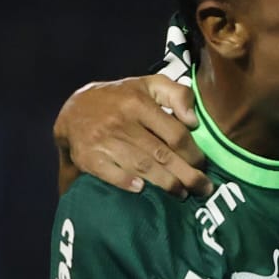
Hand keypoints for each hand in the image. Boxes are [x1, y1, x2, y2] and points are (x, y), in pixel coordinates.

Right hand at [54, 75, 210, 197]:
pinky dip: (126, 182)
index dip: (193, 153)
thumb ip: (178, 94)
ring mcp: (102, 140)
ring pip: (141, 167)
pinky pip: (110, 173)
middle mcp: (121, 122)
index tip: (204, 165)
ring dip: (165, 184)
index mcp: (139, 103)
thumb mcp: (150, 85)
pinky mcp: (87, 156)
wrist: (75, 108)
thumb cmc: (122, 98)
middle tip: (203, 189)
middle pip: (161, 155)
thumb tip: (194, 121)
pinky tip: (141, 189)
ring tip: (182, 193)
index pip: (175, 134)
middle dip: (187, 175)